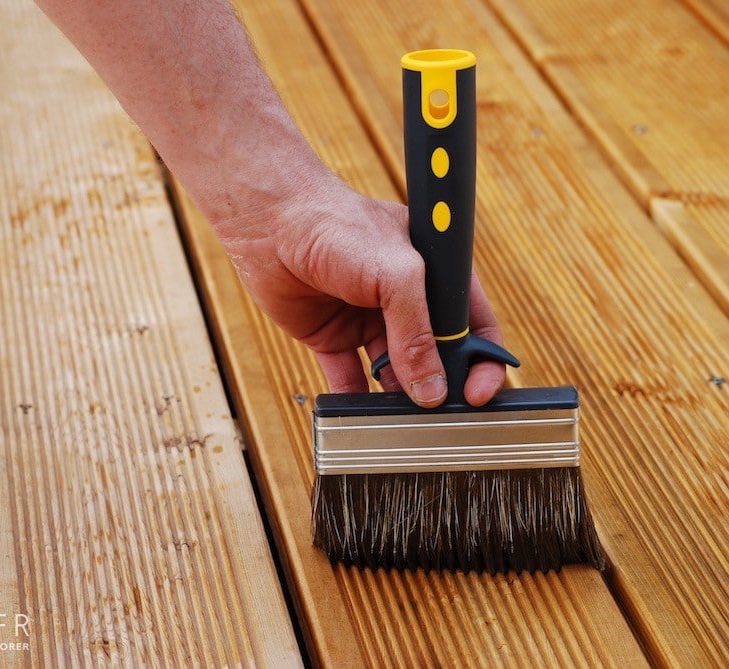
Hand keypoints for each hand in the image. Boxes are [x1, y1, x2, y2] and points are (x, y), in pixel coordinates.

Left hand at [219, 174, 505, 406]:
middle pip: (436, 354)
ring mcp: (367, 319)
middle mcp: (404, 300)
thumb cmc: (337, 225)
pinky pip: (348, 376)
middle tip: (441, 417)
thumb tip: (433, 389)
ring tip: (401, 421)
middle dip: (441, 385)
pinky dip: (354, 400)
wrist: (270, 220)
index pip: (472, 324)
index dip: (482, 359)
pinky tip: (360, 417)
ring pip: (394, 372)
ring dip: (399, 398)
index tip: (479, 393)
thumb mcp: (396, 274)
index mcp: (433, 274)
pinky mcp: (331, 335)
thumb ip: (417, 331)